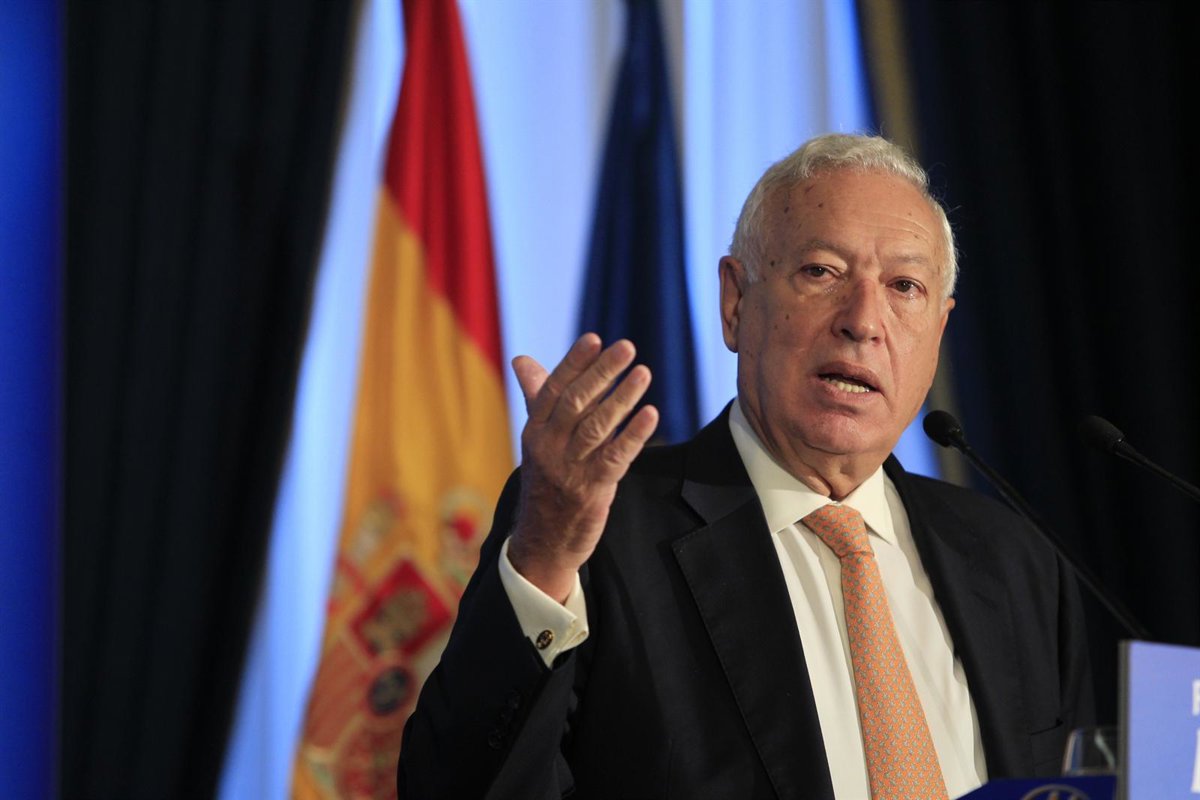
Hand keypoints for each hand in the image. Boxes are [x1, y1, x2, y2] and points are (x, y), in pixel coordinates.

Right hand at [507, 333, 658, 601]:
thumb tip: (523, 359)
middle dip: (602, 372)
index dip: (574, 363)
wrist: (541, 543)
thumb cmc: (546, 482)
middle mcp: (548, 447)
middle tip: (627, 347)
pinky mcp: (591, 491)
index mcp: (534, 431)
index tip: (595, 338)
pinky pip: (615, 458)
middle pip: (576, 403)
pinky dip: (634, 435)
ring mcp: (569, 470)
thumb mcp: (537, 440)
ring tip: (644, 373)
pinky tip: (650, 415)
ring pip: (597, 427)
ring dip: (622, 398)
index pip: (554, 389)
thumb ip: (537, 398)